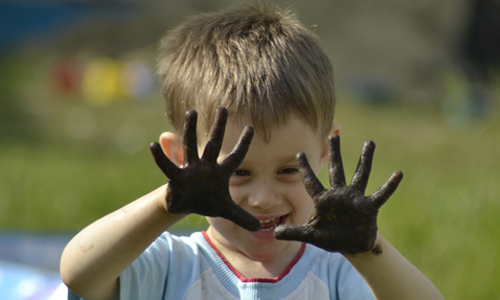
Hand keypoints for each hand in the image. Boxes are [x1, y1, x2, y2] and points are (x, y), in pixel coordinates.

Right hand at [149, 107, 259, 230]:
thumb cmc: (207, 201)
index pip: (236, 157)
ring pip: (191, 147)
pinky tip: (153, 145)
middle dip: (219, 128)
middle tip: (223, 108)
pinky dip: (160, 157)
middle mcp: (206, 166)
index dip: (243, 144)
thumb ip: (241, 216)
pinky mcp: (176, 178)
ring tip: (192, 113)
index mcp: (220, 173)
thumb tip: (258, 226)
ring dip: (191, 130)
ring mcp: (190, 170)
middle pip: (214, 144)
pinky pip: (167, 166)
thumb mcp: (226, 210)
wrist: (185, 206)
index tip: (251, 128)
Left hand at [274, 134, 402, 253]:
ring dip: (365, 159)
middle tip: (333, 134)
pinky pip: (380, 194)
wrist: (351, 245)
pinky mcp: (369, 207)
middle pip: (336, 169)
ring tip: (369, 142)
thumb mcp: (310, 235)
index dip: (305, 169)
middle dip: (334, 153)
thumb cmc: (330, 237)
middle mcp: (339, 194)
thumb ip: (294, 232)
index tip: (298, 153)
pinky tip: (398, 174)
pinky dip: (389, 186)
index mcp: (323, 199)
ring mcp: (355, 198)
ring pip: (360, 174)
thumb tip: (274, 233)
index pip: (311, 181)